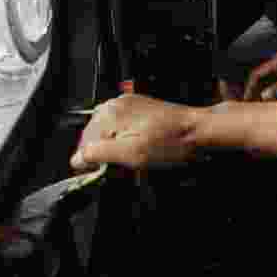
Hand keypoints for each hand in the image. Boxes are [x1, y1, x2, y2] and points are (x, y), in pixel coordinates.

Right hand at [70, 94, 196, 169]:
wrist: (199, 130)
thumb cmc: (172, 141)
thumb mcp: (131, 153)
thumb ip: (99, 154)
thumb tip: (77, 159)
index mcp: (109, 113)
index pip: (83, 143)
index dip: (91, 162)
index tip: (102, 172)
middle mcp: (116, 104)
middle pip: (95, 137)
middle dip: (105, 154)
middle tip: (124, 165)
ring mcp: (129, 104)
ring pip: (109, 133)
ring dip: (116, 148)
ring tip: (135, 157)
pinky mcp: (140, 109)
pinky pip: (122, 127)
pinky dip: (126, 140)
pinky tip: (141, 147)